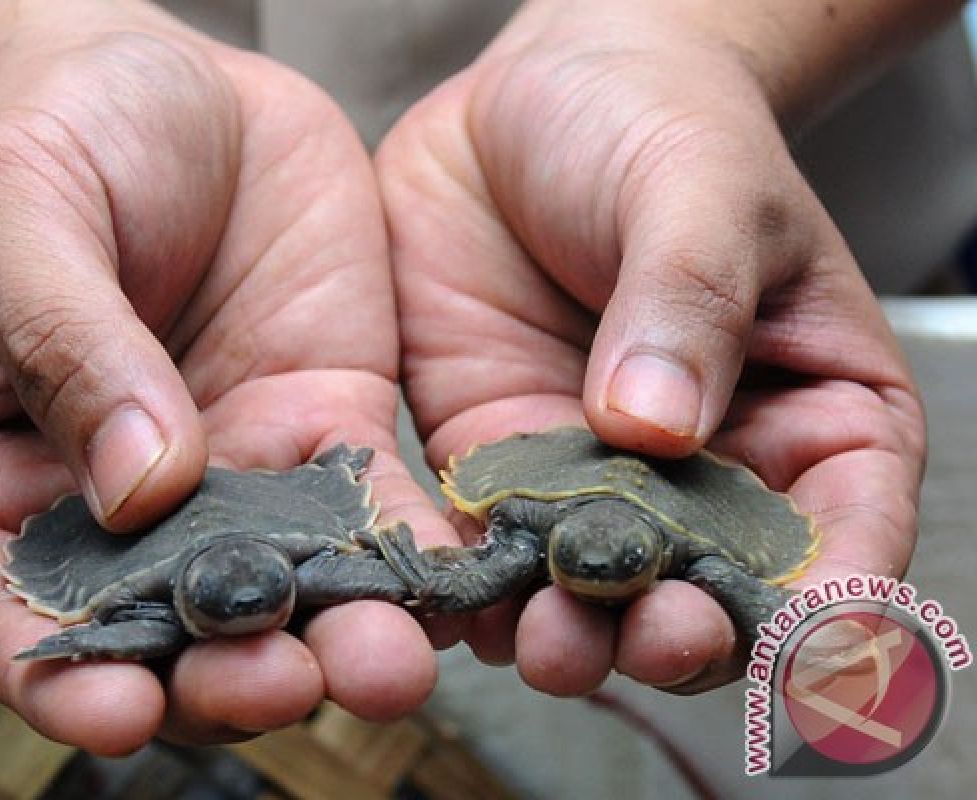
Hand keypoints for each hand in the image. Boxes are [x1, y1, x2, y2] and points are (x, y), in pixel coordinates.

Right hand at [0, 0, 446, 752]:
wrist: (167, 84)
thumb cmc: (49, 137)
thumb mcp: (20, 215)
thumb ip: (65, 342)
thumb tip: (139, 484)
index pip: (12, 608)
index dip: (59, 676)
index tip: (117, 712)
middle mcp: (116, 502)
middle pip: (165, 626)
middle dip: (225, 672)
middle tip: (283, 683)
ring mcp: (233, 471)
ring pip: (284, 589)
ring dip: (334, 638)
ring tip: (383, 664)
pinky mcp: (327, 424)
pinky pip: (374, 508)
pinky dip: (411, 555)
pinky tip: (453, 582)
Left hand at [376, 0, 924, 692]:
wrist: (528, 103)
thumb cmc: (656, 122)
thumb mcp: (700, 186)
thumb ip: (693, 299)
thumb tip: (658, 428)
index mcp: (812, 414)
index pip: (846, 534)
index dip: (829, 605)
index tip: (792, 642)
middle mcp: (706, 468)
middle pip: (712, 592)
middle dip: (684, 634)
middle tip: (650, 636)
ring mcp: (594, 474)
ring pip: (595, 593)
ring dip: (577, 633)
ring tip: (551, 641)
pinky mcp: (497, 458)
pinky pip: (489, 548)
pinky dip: (478, 589)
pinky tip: (462, 607)